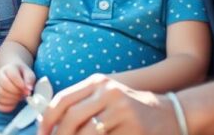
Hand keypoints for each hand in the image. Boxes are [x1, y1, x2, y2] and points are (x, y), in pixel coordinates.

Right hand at [0, 61, 35, 112]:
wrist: (12, 75)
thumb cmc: (21, 75)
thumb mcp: (29, 74)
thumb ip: (30, 80)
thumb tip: (29, 89)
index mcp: (8, 68)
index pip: (12, 76)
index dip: (21, 85)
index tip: (27, 90)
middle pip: (4, 86)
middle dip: (16, 93)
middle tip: (23, 95)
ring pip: (0, 96)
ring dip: (12, 100)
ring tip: (18, 98)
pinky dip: (6, 107)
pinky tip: (13, 104)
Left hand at [37, 74, 178, 134]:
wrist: (172, 113)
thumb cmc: (133, 106)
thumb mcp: (107, 96)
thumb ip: (82, 103)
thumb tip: (49, 121)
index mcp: (99, 83)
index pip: (63, 99)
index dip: (48, 119)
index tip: (41, 133)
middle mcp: (109, 93)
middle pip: (72, 117)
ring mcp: (123, 112)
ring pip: (87, 133)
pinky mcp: (134, 130)